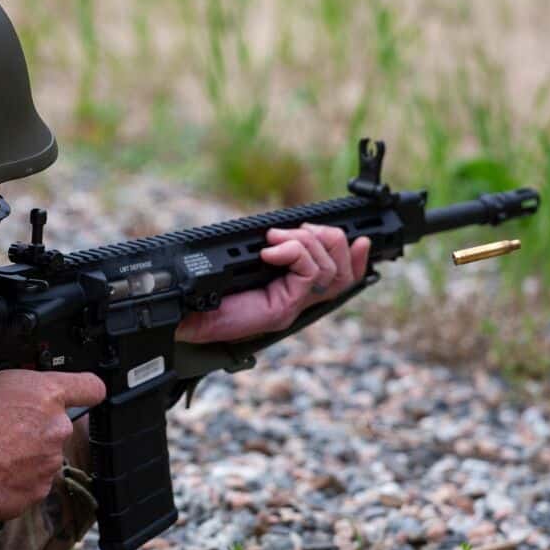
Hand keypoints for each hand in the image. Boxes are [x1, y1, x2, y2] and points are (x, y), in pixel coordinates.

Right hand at [0, 368, 104, 520]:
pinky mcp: (41, 488)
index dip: (84, 389)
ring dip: (27, 450)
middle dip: (37, 423)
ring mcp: (52, 460)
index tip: (79, 392)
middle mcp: (57, 426)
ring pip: (45, 450)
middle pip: (58, 421)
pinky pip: (35, 476)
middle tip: (5, 425)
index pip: (91, 386)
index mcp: (47, 393)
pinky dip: (19, 475)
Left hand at [174, 224, 370, 343]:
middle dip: (328, 239)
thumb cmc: (207, 296)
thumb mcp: (243, 268)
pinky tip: (269, 253)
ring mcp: (293, 306)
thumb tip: (277, 233)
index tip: (362, 238)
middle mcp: (298, 301)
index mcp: (292, 292)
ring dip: (305, 243)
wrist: (187, 318)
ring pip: (329, 270)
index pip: (339, 277)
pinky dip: (293, 254)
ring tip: (275, 240)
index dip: (355, 258)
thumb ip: (266, 254)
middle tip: (295, 231)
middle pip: (342, 270)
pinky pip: (308, 273)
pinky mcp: (283, 308)